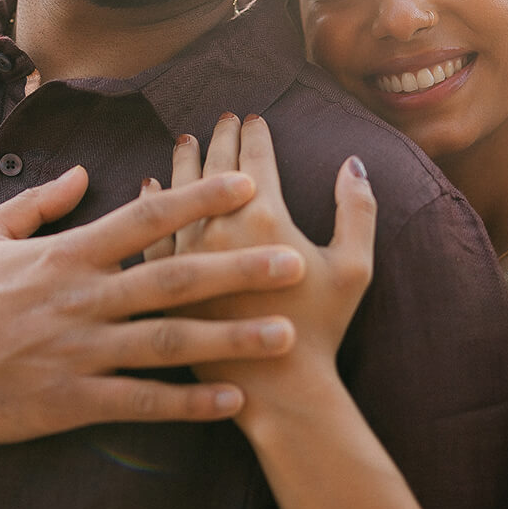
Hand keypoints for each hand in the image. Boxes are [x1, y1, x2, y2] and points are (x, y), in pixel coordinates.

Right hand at [0, 164, 308, 444]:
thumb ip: (38, 202)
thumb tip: (85, 170)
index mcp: (65, 255)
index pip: (145, 218)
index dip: (199, 200)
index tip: (248, 185)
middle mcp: (80, 299)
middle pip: (173, 278)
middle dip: (238, 269)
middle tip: (295, 262)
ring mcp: (77, 352)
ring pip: (168, 342)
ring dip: (230, 338)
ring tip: (284, 335)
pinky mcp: (70, 401)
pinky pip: (140, 402)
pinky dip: (188, 404)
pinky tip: (232, 402)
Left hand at [145, 115, 376, 424]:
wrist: (276, 390)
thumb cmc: (321, 331)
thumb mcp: (354, 268)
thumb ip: (358, 209)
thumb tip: (353, 162)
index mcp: (264, 219)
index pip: (254, 159)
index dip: (254, 134)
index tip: (252, 117)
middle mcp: (218, 229)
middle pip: (213, 169)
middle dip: (219, 139)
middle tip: (222, 119)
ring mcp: (185, 257)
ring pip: (177, 194)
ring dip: (183, 163)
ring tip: (185, 140)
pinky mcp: (162, 286)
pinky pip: (151, 234)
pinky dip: (151, 206)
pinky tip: (149, 186)